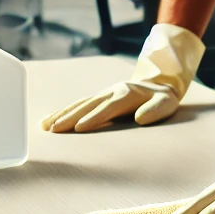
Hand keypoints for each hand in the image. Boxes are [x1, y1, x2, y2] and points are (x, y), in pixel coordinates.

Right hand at [41, 23, 204, 132]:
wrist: (159, 83)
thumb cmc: (164, 98)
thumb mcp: (167, 103)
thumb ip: (156, 109)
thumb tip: (140, 118)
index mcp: (127, 94)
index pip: (109, 107)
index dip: (95, 117)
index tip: (80, 128)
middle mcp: (112, 92)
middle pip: (88, 105)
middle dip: (70, 117)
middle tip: (54, 130)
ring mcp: (104, 94)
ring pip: (80, 104)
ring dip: (63, 114)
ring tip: (46, 126)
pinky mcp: (99, 98)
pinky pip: (79, 104)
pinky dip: (63, 111)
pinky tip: (48, 120)